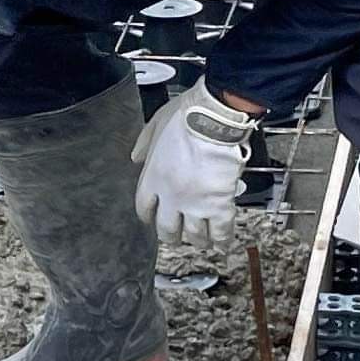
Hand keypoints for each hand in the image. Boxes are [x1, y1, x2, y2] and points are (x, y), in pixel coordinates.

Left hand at [133, 84, 255, 248]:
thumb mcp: (156, 124)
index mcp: (152, 178)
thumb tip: (136, 156)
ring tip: (203, 242)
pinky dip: (223, 240)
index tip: (153, 219)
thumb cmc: (187, 117)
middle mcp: (171, 196)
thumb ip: (145, 143)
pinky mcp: (219, 204)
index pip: (144, 208)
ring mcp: (195, 203)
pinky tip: (223, 243)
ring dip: (198, 241)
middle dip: (171, 236)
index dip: (149, 216)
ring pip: (194, 235)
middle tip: (176, 237)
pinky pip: (221, 231)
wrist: (214, 119)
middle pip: (167, 229)